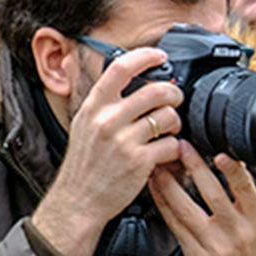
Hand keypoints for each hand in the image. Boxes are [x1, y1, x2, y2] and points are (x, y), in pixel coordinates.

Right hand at [29, 48, 184, 255]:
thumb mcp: (83, 124)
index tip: (160, 55)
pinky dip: (175, 149)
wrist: (78, 201)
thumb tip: (111, 74)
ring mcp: (123, 140)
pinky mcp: (139, 162)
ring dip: (176, 122)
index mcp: (93, 107)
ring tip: (169, 131)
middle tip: (175, 100)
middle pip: (155, 90)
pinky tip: (166, 153)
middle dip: (173, 93)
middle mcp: (107, 120)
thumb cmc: (85, 164)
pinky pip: (172, 144)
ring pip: (168, 116)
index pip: (120, 68)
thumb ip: (101, 101)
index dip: (145, 56)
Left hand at [149, 145, 255, 255]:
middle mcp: (236, 233)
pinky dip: (164, 204)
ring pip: (186, 209)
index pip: (245, 190)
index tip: (221, 154)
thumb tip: (235, 166)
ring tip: (161, 165)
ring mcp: (213, 245)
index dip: (233, 171)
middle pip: (212, 195)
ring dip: (170, 183)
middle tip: (182, 147)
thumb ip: (250, 199)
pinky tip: (157, 190)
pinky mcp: (194, 255)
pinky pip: (175, 225)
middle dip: (195, 167)